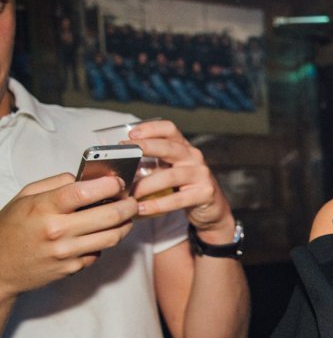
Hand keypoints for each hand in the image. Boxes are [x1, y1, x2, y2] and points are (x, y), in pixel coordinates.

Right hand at [0, 173, 137, 298]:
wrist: (0, 267)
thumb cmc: (12, 228)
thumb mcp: (25, 197)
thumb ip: (56, 183)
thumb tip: (87, 178)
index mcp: (43, 208)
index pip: (84, 192)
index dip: (108, 185)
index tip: (119, 181)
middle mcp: (57, 231)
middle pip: (109, 216)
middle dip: (128, 205)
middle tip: (132, 200)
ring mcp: (66, 252)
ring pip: (112, 236)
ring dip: (126, 224)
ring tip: (127, 216)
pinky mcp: (73, 268)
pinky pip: (100, 252)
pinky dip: (105, 241)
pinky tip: (102, 233)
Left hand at [127, 119, 234, 235]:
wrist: (211, 209)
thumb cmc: (183, 188)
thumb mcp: (168, 171)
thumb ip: (149, 165)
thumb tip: (116, 166)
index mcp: (183, 147)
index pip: (169, 129)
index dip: (151, 129)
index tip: (130, 134)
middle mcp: (194, 157)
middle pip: (169, 147)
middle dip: (145, 147)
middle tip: (124, 153)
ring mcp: (201, 174)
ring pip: (170, 176)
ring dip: (147, 184)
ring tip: (129, 193)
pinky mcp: (205, 193)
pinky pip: (178, 199)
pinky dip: (158, 205)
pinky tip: (142, 208)